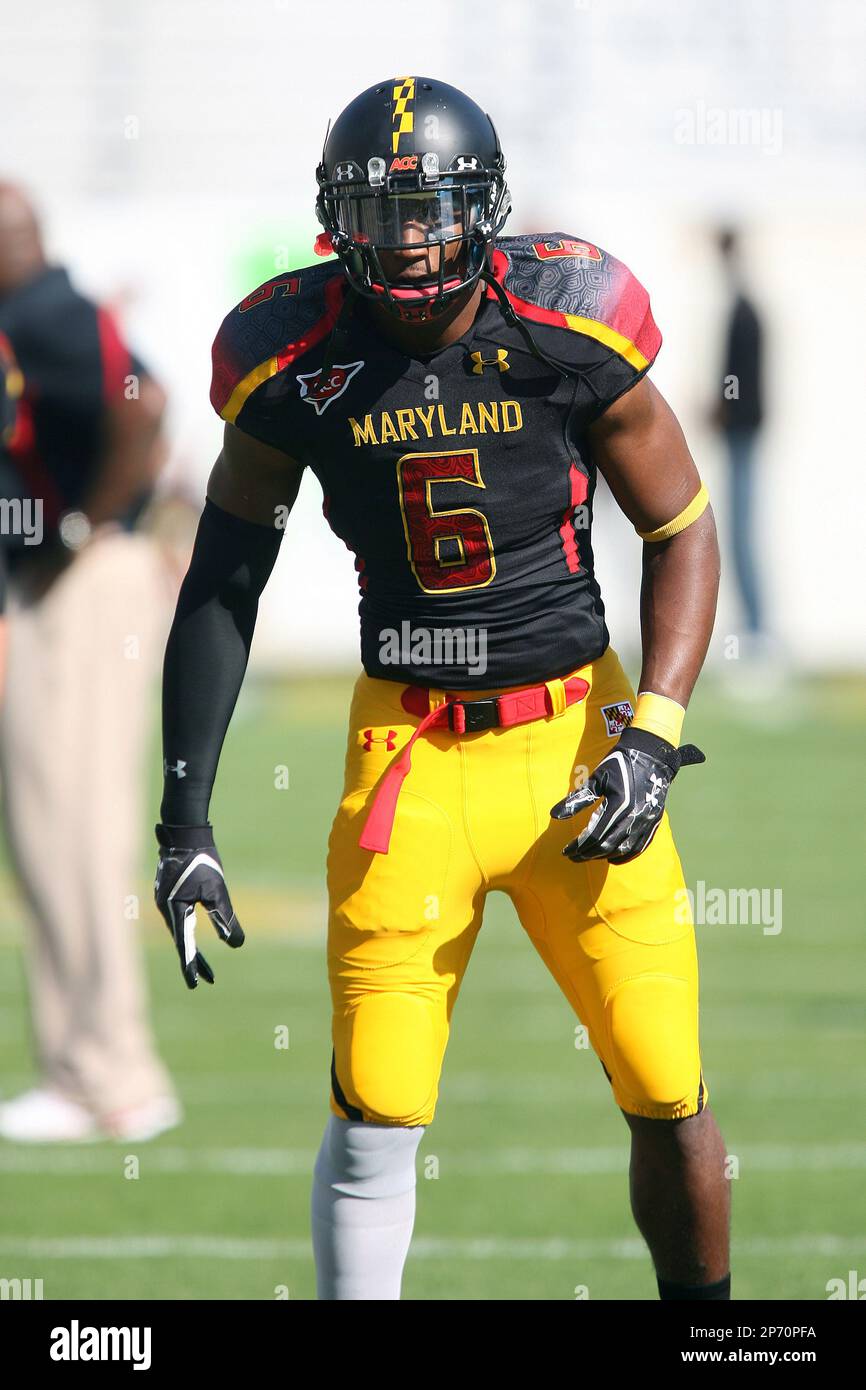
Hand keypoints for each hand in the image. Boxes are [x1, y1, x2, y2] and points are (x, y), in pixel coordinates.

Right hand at [154, 824, 243, 987]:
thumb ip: (225, 918)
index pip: (185, 945)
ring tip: (203, 964)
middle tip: (207, 980)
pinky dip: (187, 931)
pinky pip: (178, 919)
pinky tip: (194, 933)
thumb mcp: (217, 891)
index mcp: (175, 910)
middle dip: (194, 961)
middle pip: (181, 941)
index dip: (192, 965)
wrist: (185, 833)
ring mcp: (164, 901)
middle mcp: (165, 909)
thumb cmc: (202, 860)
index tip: (197, 984)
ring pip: (180, 931)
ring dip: (191, 947)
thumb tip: (237, 943)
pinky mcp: (168, 894)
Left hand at [550, 727, 704, 864]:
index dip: (578, 846)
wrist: (651, 756)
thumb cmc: (620, 764)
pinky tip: (612, 858)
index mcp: (618, 806)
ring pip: (622, 849)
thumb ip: (576, 800)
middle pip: (607, 846)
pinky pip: (639, 847)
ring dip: (604, 856)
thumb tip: (554, 815)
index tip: (565, 851)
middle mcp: (633, 817)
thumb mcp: (596, 779)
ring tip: (589, 855)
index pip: (593, 835)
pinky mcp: (653, 823)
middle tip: (573, 856)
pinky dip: (624, 856)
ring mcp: (645, 822)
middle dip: (587, 854)